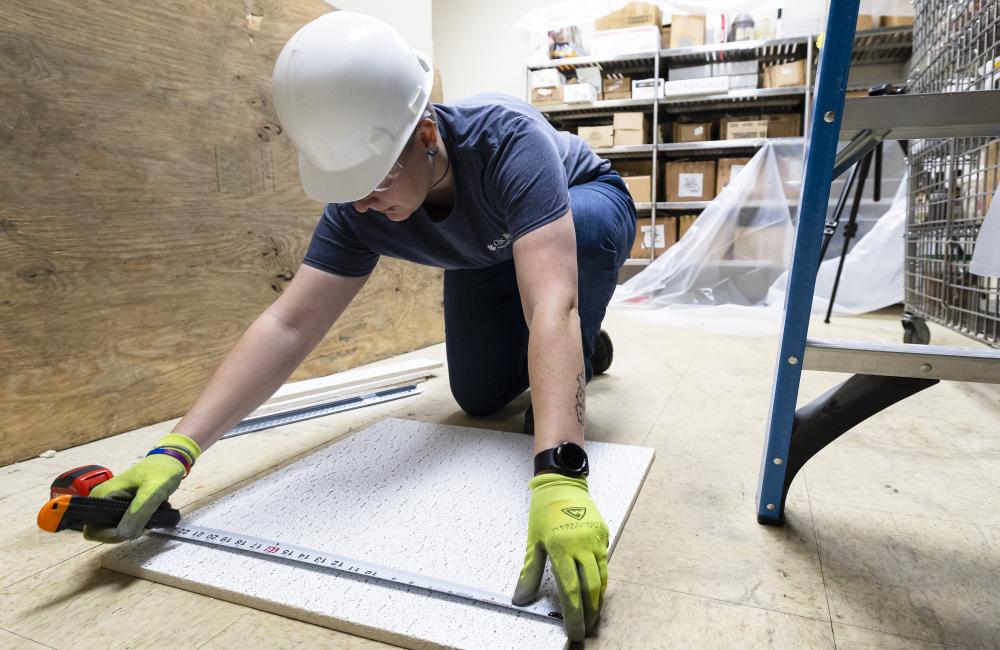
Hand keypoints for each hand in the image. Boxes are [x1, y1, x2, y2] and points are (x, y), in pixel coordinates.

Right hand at [83, 433, 199, 542]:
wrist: (170, 461)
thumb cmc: (160, 471)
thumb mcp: (153, 491)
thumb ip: (140, 511)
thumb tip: (124, 534)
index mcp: (102, 495)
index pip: (93, 529)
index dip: (110, 536)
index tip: (134, 530)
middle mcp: (103, 500)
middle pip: (105, 531)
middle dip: (127, 531)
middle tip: (147, 522)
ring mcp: (112, 503)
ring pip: (118, 528)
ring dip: (137, 526)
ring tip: (152, 514)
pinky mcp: (123, 505)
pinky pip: (127, 522)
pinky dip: (140, 522)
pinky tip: (153, 513)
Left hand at [512, 473, 608, 640]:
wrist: (561, 484)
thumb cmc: (543, 512)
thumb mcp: (532, 542)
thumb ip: (529, 573)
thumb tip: (521, 598)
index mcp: (560, 547)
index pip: (570, 589)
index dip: (574, 614)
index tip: (575, 631)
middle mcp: (581, 545)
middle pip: (590, 587)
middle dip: (589, 612)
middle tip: (587, 628)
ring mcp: (595, 539)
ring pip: (602, 577)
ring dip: (598, 599)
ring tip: (593, 614)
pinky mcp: (603, 535)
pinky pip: (604, 563)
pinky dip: (602, 580)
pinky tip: (597, 591)